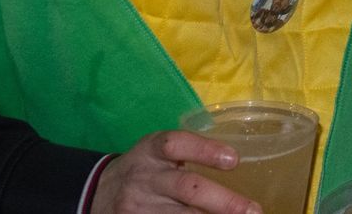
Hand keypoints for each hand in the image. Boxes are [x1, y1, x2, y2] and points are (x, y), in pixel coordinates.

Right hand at [90, 130, 259, 213]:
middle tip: (253, 210)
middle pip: (186, 187)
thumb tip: (236, 164)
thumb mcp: (158, 151)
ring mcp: (139, 206)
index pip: (176, 144)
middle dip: (223, 201)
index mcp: (151, 150)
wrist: (98, 192)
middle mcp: (145, 177)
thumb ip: (188, 153)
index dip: (205, 150)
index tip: (234, 160)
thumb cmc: (144, 167)